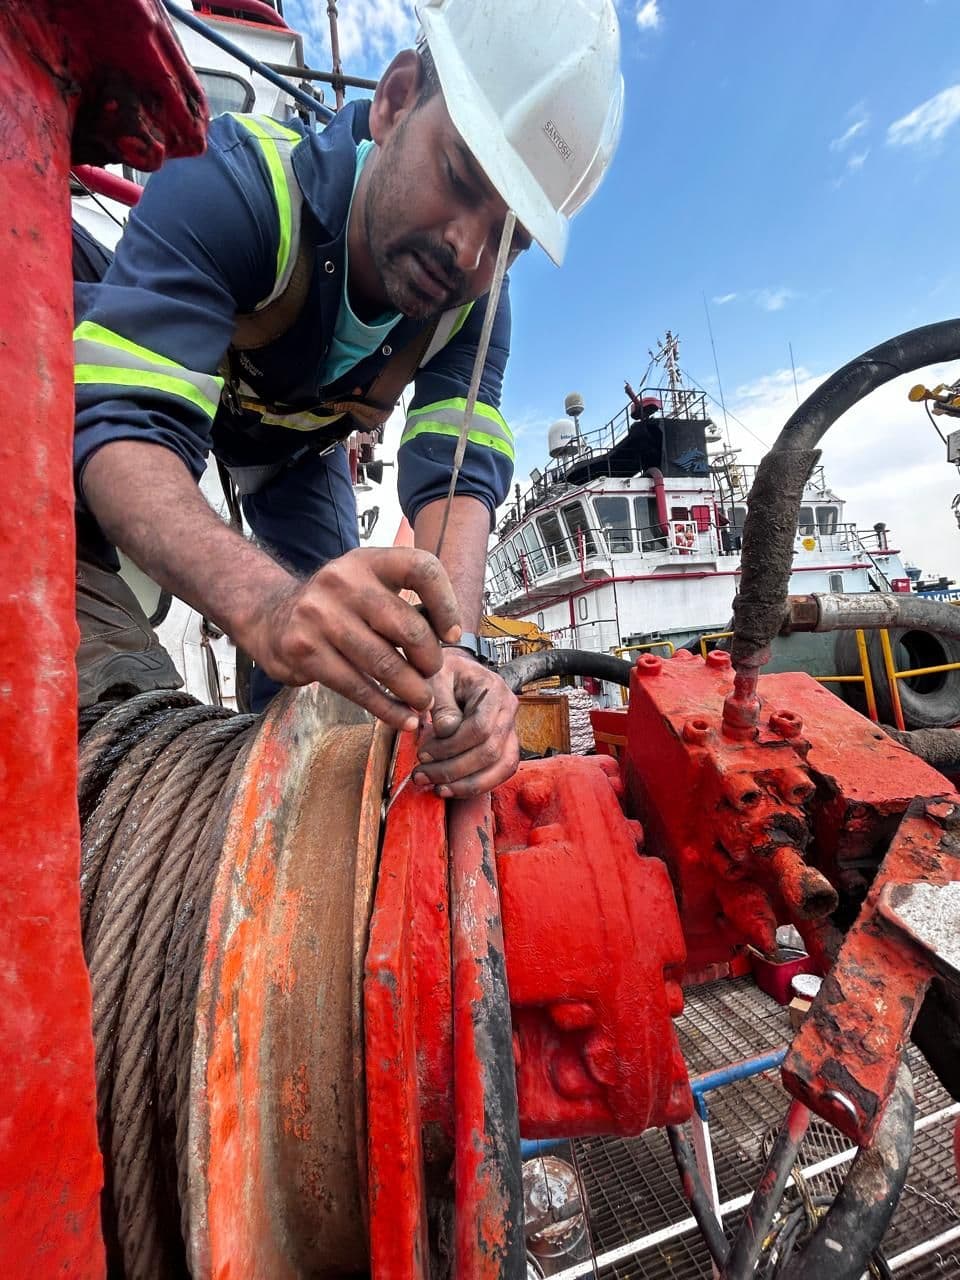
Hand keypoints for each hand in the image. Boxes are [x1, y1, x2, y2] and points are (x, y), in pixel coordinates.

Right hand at [244, 547, 461, 730]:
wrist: (271, 618)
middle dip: (429, 660)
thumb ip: (402, 604)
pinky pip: (357, 687)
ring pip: (384, 664)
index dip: (446, 603)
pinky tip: (403, 718)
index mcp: (367, 561)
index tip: (452, 633)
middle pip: (408, 627)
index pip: (420, 568)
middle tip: (432, 676)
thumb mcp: (366, 588)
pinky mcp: (305, 650)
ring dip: (412, 690)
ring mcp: (319, 615)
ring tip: (422, 702)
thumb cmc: (337, 608)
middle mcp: (342, 582)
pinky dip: (386, 708)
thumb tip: (449, 637)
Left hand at [411, 649, 519, 796]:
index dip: (450, 747)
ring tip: (437, 788)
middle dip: (453, 769)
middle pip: (489, 751)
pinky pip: (500, 772)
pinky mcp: (506, 746)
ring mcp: (511, 729)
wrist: (456, 673)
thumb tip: (446, 731)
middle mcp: (508, 710)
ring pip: (501, 767)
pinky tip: (452, 789)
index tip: (423, 753)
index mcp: (494, 689)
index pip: (479, 727)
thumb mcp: (435, 678)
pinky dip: (477, 785)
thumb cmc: (444, 673)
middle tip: (422, 774)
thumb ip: (441, 703)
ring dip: (466, 783)